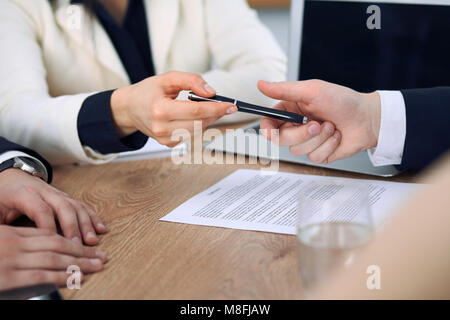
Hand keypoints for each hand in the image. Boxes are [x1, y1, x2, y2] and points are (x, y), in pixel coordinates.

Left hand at [0, 169, 106, 244]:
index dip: (49, 227)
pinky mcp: (67, 197)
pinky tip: (101, 229)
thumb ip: (2, 226)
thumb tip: (4, 244)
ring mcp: (58, 194)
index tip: (53, 244)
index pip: (41, 210)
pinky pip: (83, 206)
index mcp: (25, 194)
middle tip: (78, 245)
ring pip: (76, 207)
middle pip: (64, 208)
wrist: (11, 177)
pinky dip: (93, 218)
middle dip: (73, 227)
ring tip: (92, 241)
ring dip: (86, 224)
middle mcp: (45, 192)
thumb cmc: (2, 197)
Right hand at [0, 225, 105, 291]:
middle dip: (81, 249)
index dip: (71, 238)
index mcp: (11, 234)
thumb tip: (41, 246)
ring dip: (78, 262)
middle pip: (56, 242)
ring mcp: (9, 258)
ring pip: (53, 257)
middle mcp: (13, 242)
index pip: (47, 233)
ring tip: (96, 265)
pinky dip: (62, 276)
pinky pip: (40, 275)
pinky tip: (77, 278)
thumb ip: (18, 243)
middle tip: (100, 255)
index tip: (88, 243)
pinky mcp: (6, 277)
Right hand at [110, 71, 236, 146]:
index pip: (196, 111)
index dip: (217, 108)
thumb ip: (191, 81)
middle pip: (199, 123)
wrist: (130, 108)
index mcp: (160, 109)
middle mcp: (161, 127)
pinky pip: (191, 136)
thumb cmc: (149, 91)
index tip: (232, 106)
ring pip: (197, 131)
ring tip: (207, 109)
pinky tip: (193, 117)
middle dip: (214, 114)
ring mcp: (164, 138)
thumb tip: (212, 92)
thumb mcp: (168, 78)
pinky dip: (197, 126)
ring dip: (207, 120)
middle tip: (223, 105)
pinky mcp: (167, 144)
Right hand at [258, 80, 380, 163]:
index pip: (268, 123)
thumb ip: (284, 90)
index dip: (267, 130)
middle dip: (300, 133)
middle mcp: (296, 126)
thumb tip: (261, 84)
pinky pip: (314, 157)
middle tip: (316, 124)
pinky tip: (336, 136)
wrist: (367, 118)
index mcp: (290, 110)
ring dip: (318, 139)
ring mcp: (307, 142)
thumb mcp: (311, 90)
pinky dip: (328, 146)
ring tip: (330, 126)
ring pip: (297, 150)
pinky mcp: (319, 153)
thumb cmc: (342, 100)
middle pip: (281, 140)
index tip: (271, 132)